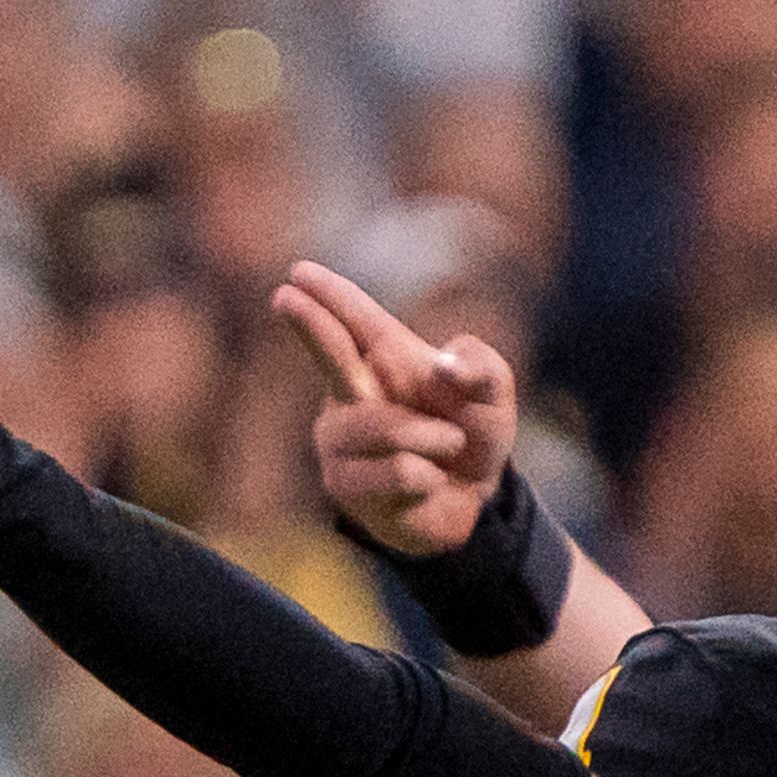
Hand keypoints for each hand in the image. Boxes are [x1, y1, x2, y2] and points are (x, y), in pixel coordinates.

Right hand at [272, 260, 518, 557]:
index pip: (354, 319)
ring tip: (446, 445)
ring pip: (384, 427)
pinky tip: (427, 483)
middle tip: (283, 297)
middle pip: (330, 352)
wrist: (476, 503)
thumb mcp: (493, 395)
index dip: (328, 295)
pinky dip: (428, 477)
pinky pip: (397, 471)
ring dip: (431, 438)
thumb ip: (481, 368)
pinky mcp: (343, 485)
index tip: (299, 273)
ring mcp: (341, 439)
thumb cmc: (473, 435)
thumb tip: (442, 368)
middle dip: (310, 325)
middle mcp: (352, 392)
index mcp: (385, 357)